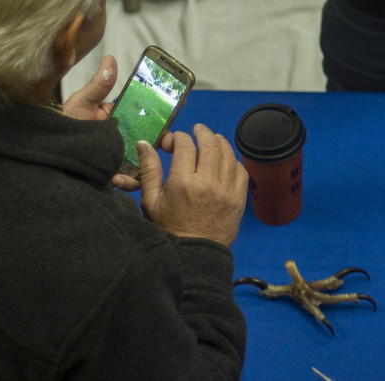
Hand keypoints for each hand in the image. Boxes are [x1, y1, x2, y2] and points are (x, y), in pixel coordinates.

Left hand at [59, 55, 173, 190]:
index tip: (179, 103)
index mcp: (121, 118)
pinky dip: (128, 180)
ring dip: (150, 162)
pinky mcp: (114, 174)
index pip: (149, 111)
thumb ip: (98, 85)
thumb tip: (110, 59)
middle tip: (169, 140)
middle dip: (166, 139)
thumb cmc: (63, 126)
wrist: (47, 156)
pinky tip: (117, 176)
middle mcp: (125, 138)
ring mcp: (121, 157)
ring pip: (147, 160)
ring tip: (144, 161)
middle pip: (153, 137)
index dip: (166, 108)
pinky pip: (129, 180)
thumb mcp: (81, 104)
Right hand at [138, 124, 248, 246]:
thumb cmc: (168, 228)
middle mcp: (207, 183)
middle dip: (202, 132)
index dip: (178, 137)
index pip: (185, 146)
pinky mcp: (239, 199)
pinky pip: (241, 171)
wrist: (193, 255)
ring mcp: (226, 191)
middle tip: (197, 130)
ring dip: (220, 142)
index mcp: (183, 183)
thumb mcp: (151, 201)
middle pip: (210, 144)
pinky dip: (234, 160)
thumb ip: (149, 170)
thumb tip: (144, 143)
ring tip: (212, 139)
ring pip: (228, 154)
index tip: (173, 141)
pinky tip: (226, 159)